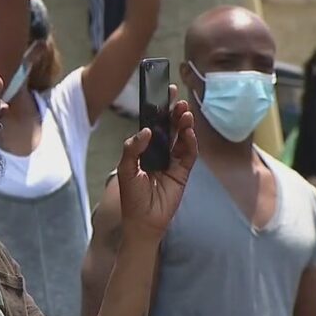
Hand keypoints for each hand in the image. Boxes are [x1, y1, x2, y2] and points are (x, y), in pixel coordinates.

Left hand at [116, 97, 196, 240]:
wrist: (143, 220)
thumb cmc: (131, 196)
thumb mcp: (126, 170)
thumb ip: (133, 149)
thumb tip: (146, 131)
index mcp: (144, 149)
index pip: (154, 125)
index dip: (159, 110)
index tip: (164, 94)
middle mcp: (159, 152)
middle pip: (170, 128)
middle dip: (174, 113)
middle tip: (179, 100)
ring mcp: (172, 161)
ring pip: (181, 138)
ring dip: (184, 125)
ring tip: (185, 114)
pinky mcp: (182, 172)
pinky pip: (189, 155)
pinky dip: (190, 143)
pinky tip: (188, 134)